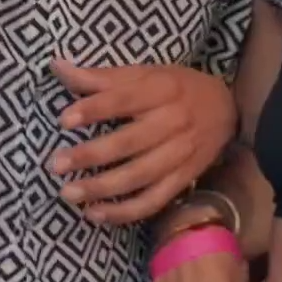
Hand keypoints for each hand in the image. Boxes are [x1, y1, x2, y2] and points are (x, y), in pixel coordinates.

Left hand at [48, 62, 237, 225]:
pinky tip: (95, 214)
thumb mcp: (143, 73)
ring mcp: (180, 154)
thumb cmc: (175, 88)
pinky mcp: (183, 179)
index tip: (63, 120)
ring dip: (101, 188)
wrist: (226, 110)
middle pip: (129, 143)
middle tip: (56, 164)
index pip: (123, 100)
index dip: (93, 110)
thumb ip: (100, 76)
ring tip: (68, 193)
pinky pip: (153, 201)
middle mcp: (172, 123)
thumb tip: (56, 66)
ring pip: (138, 176)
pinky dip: (124, 212)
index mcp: (160, 90)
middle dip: (90, 156)